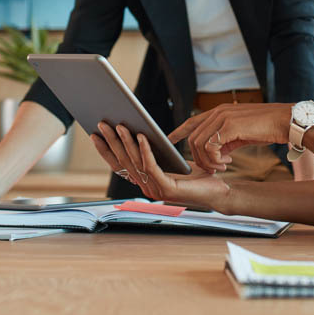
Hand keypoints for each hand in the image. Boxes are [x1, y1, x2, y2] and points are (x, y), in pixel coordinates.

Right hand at [91, 123, 229, 210]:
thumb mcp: (172, 160)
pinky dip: (145, 150)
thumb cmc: (197, 175)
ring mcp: (155, 189)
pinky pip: (151, 166)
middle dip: (111, 141)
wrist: (218, 190)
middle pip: (123, 161)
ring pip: (135, 162)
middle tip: (102, 124)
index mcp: (145, 181)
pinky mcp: (167, 188)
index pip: (119, 165)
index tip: (95, 134)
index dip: (106, 150)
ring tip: (120, 125)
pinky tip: (142, 136)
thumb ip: (156, 152)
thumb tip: (139, 131)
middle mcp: (146, 187)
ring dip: (126, 142)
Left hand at [168, 102, 291, 172]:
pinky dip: (215, 159)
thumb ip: (226, 139)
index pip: (192, 121)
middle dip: (198, 157)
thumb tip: (217, 153)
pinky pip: (210, 147)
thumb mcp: (242, 133)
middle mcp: (218, 111)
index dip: (178, 131)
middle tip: (214, 168)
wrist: (286, 121)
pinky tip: (228, 162)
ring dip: (207, 161)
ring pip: (199, 143)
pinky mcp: (229, 125)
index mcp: (220, 111)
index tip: (168, 140)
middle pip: (193, 137)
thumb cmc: (267, 127)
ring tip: (222, 166)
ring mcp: (223, 117)